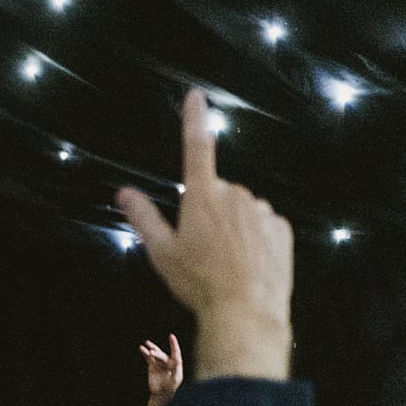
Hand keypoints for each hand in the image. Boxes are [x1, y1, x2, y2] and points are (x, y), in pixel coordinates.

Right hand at [117, 90, 292, 380]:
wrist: (246, 310)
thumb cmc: (199, 282)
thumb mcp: (162, 252)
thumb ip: (144, 217)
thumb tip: (124, 192)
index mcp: (202, 197)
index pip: (196, 148)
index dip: (195, 120)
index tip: (197, 95)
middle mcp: (235, 195)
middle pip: (217, 192)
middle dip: (210, 211)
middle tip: (202, 248)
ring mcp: (261, 211)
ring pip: (242, 210)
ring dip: (234, 227)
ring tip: (226, 261)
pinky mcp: (281, 228)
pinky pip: (264, 225)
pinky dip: (256, 239)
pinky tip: (247, 263)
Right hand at [140, 334, 182, 400]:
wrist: (161, 393)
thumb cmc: (170, 387)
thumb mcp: (175, 379)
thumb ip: (176, 370)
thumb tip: (178, 361)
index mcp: (175, 364)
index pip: (175, 352)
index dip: (174, 344)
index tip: (171, 336)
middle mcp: (168, 362)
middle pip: (162, 355)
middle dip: (157, 353)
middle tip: (151, 353)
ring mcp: (160, 363)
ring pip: (155, 354)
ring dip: (151, 349)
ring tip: (146, 344)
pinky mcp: (152, 365)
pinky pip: (148, 357)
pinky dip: (145, 352)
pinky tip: (141, 348)